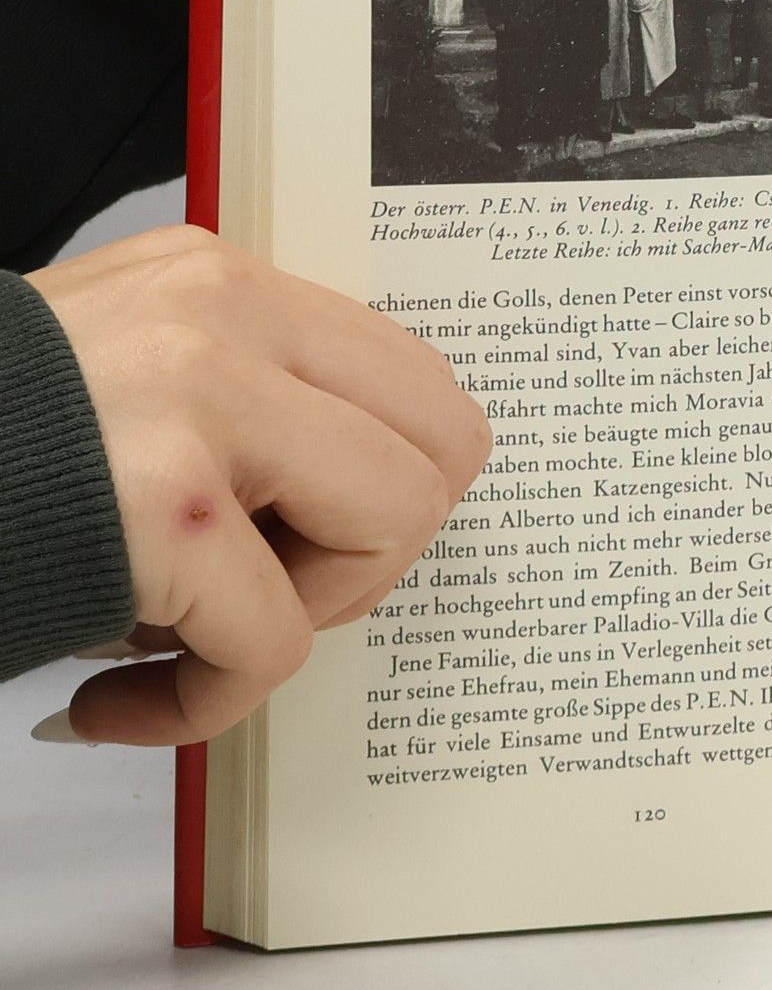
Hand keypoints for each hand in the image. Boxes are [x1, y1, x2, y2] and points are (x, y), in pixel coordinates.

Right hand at [27, 227, 491, 745]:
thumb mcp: (114, 387)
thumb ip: (237, 405)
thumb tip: (359, 489)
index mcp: (215, 281)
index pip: (416, 378)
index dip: (390, 485)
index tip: (312, 540)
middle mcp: (220, 315)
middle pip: (444, 445)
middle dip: (370, 551)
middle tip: (273, 594)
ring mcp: (197, 399)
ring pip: (392, 526)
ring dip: (299, 618)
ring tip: (184, 631)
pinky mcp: (163, 507)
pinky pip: (272, 647)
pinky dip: (202, 708)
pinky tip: (110, 701)